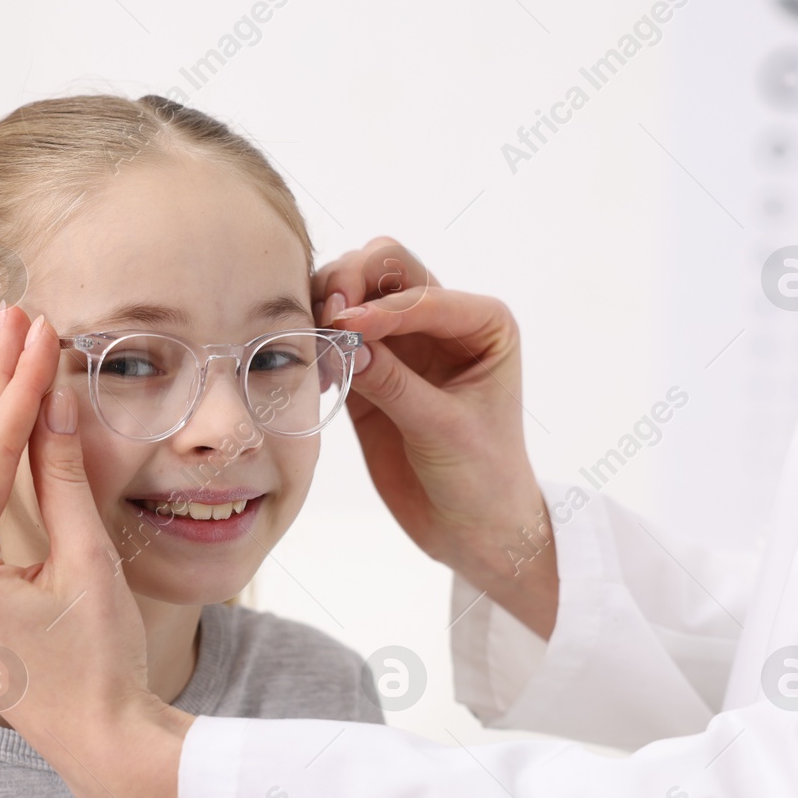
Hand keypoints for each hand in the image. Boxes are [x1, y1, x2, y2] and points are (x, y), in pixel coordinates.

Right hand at [315, 238, 555, 636]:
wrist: (471, 529)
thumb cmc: (482, 477)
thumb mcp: (445, 430)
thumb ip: (396, 384)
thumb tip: (345, 339)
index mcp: (482, 323)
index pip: (423, 292)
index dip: (382, 306)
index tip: (345, 324)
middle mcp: (443, 322)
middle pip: (386, 269)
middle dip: (351, 281)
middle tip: (327, 316)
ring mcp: (404, 343)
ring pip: (356, 293)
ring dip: (328, 305)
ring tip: (315, 343)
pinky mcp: (371, 372)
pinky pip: (337, 337)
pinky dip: (319, 340)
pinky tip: (315, 370)